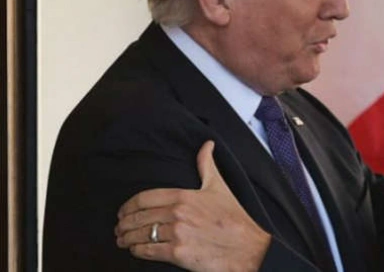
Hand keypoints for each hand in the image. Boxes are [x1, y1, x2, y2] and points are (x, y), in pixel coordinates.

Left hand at [115, 141, 270, 270]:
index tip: (123, 211)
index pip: (145, 198)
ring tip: (122, 240)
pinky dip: (137, 251)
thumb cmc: (235, 218)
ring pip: (140, 235)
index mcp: (184, 196)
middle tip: (119, 228)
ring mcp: (177, 234)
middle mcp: (178, 213)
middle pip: (138, 217)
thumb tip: (207, 144)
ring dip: (126, 238)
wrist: (249, 248)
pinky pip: (148, 251)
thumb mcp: (220, 187)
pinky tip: (135, 250)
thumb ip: (207, 165)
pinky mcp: (178, 254)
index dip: (128, 206)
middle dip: (124, 224)